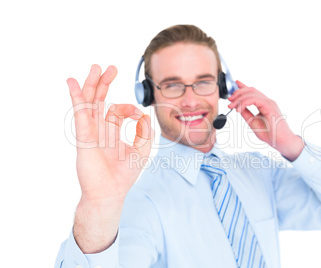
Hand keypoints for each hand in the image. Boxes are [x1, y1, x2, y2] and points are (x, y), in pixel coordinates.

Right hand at [67, 65, 153, 252]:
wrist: (110, 192)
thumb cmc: (124, 174)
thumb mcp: (142, 150)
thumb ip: (145, 132)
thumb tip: (143, 115)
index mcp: (111, 130)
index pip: (117, 109)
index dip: (129, 108)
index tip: (138, 115)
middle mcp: (99, 128)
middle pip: (99, 99)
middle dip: (105, 83)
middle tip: (110, 68)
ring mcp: (90, 130)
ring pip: (89, 102)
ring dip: (91, 84)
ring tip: (95, 68)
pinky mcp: (83, 135)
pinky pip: (79, 113)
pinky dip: (77, 97)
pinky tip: (74, 83)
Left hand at [228, 81, 303, 160]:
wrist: (281, 141)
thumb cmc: (270, 134)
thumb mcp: (253, 122)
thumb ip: (246, 114)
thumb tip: (238, 107)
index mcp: (265, 104)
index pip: (253, 92)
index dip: (243, 86)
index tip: (235, 84)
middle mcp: (268, 102)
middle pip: (251, 90)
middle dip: (238, 93)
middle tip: (229, 100)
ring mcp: (269, 103)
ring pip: (251, 93)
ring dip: (239, 98)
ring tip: (232, 106)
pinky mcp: (269, 106)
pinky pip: (254, 99)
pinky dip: (244, 103)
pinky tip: (239, 109)